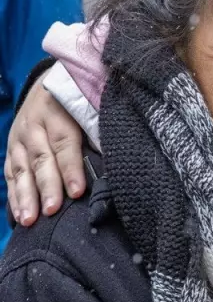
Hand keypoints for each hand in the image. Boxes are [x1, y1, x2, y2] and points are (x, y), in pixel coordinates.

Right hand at [4, 74, 84, 224]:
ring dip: (25, 196)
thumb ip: (97, 130)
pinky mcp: (11, 148)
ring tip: (30, 220)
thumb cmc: (80, 98)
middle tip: (52, 210)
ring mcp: (18, 138)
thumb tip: (112, 159)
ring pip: (21, 169)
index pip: (64, 143)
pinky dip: (14, 195)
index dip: (71, 168)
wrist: (49, 81)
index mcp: (57, 112)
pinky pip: (11, 173)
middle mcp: (33, 125)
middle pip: (41, 159)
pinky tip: (19, 215)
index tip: (77, 192)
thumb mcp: (89, 104)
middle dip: (46, 187)